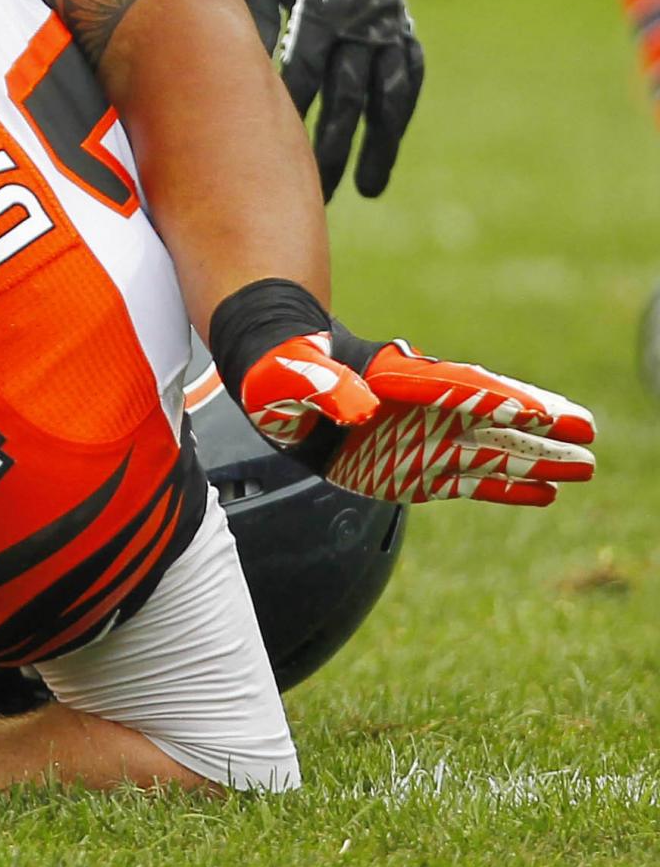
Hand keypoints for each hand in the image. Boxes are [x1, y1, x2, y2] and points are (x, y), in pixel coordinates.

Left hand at [233, 0, 421, 196]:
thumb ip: (249, 15)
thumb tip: (235, 68)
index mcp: (322, 7)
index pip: (302, 74)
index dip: (286, 116)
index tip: (268, 158)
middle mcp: (362, 20)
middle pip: (347, 98)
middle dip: (331, 149)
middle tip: (314, 197)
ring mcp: (387, 22)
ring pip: (388, 95)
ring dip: (378, 144)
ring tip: (366, 189)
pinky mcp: (399, 20)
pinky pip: (407, 72)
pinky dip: (400, 108)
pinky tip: (388, 141)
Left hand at [237, 334, 596, 505]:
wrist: (278, 386)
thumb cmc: (282, 371)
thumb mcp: (291, 374)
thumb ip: (325, 387)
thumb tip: (359, 410)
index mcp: (395, 379)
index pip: (455, 388)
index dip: (495, 399)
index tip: (537, 411)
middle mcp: (422, 409)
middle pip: (491, 415)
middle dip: (538, 424)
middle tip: (588, 430)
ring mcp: (424, 439)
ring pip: (492, 451)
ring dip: (536, 461)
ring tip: (585, 466)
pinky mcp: (417, 469)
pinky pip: (471, 480)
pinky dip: (505, 488)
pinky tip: (546, 495)